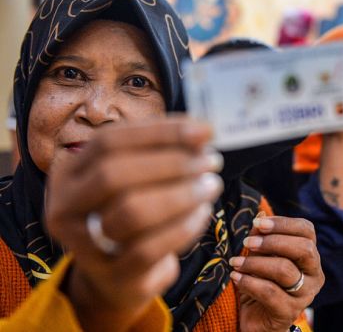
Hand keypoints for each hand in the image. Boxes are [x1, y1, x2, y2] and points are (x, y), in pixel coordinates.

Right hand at [45, 118, 223, 331]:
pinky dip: (182, 227)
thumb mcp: (139, 177)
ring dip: (180, 195)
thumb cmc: (133, 211)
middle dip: (170, 163)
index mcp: (69, 171)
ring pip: (130, 212)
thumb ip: (162, 151)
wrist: (117, 276)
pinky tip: (203, 213)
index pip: (109, 141)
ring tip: (212, 185)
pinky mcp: (110, 275)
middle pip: (113, 173)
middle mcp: (65, 206)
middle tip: (212, 161)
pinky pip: (148, 249)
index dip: (159, 133)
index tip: (206, 131)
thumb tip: (203, 132)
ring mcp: (82, 244)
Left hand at [230, 216, 323, 331]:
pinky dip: (249, 282)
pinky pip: (270, 292)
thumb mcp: (261, 256)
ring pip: (284, 270)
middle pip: (304, 248)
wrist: (257, 320)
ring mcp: (305, 295)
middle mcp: (314, 274)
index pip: (307, 231)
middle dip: (273, 242)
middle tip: (248, 243)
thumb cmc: (262, 282)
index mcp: (310, 256)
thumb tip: (260, 215)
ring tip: (236, 262)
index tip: (258, 223)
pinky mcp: (289, 312)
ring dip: (255, 263)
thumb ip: (262, 236)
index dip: (284, 223)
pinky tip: (236, 277)